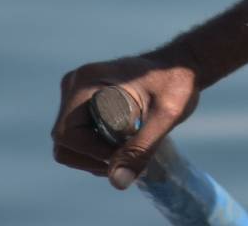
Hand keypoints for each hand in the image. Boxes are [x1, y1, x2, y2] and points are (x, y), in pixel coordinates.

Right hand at [50, 49, 200, 189]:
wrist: (183, 63)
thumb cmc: (178, 83)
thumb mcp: (165, 116)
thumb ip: (141, 148)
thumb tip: (118, 182)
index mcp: (86, 82)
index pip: (69, 135)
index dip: (94, 154)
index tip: (127, 157)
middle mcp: (74, 85)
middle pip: (65, 142)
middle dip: (94, 159)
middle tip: (129, 159)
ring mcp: (77, 93)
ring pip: (70, 143)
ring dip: (96, 155)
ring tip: (129, 151)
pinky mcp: (84, 101)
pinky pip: (79, 136)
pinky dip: (98, 148)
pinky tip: (124, 144)